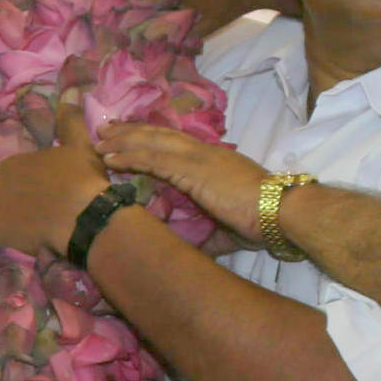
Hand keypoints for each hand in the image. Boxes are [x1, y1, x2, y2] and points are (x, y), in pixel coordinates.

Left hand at [0, 94, 112, 259]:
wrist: (85, 218)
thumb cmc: (83, 181)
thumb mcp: (80, 146)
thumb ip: (70, 120)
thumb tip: (71, 89)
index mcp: (10, 164)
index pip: (15, 182)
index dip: (32, 194)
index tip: (48, 204)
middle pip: (3, 204)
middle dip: (18, 213)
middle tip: (43, 225)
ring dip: (9, 234)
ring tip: (34, 244)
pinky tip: (16, 257)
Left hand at [98, 122, 271, 240]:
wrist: (282, 211)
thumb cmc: (263, 220)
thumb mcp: (230, 228)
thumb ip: (210, 236)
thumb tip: (195, 252)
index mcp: (213, 161)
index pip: (175, 143)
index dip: (150, 138)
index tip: (129, 136)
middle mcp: (203, 153)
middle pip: (159, 135)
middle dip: (130, 131)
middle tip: (105, 128)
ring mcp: (197, 158)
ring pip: (151, 142)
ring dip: (122, 141)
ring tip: (98, 140)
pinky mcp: (192, 170)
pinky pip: (153, 159)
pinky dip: (129, 156)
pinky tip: (111, 158)